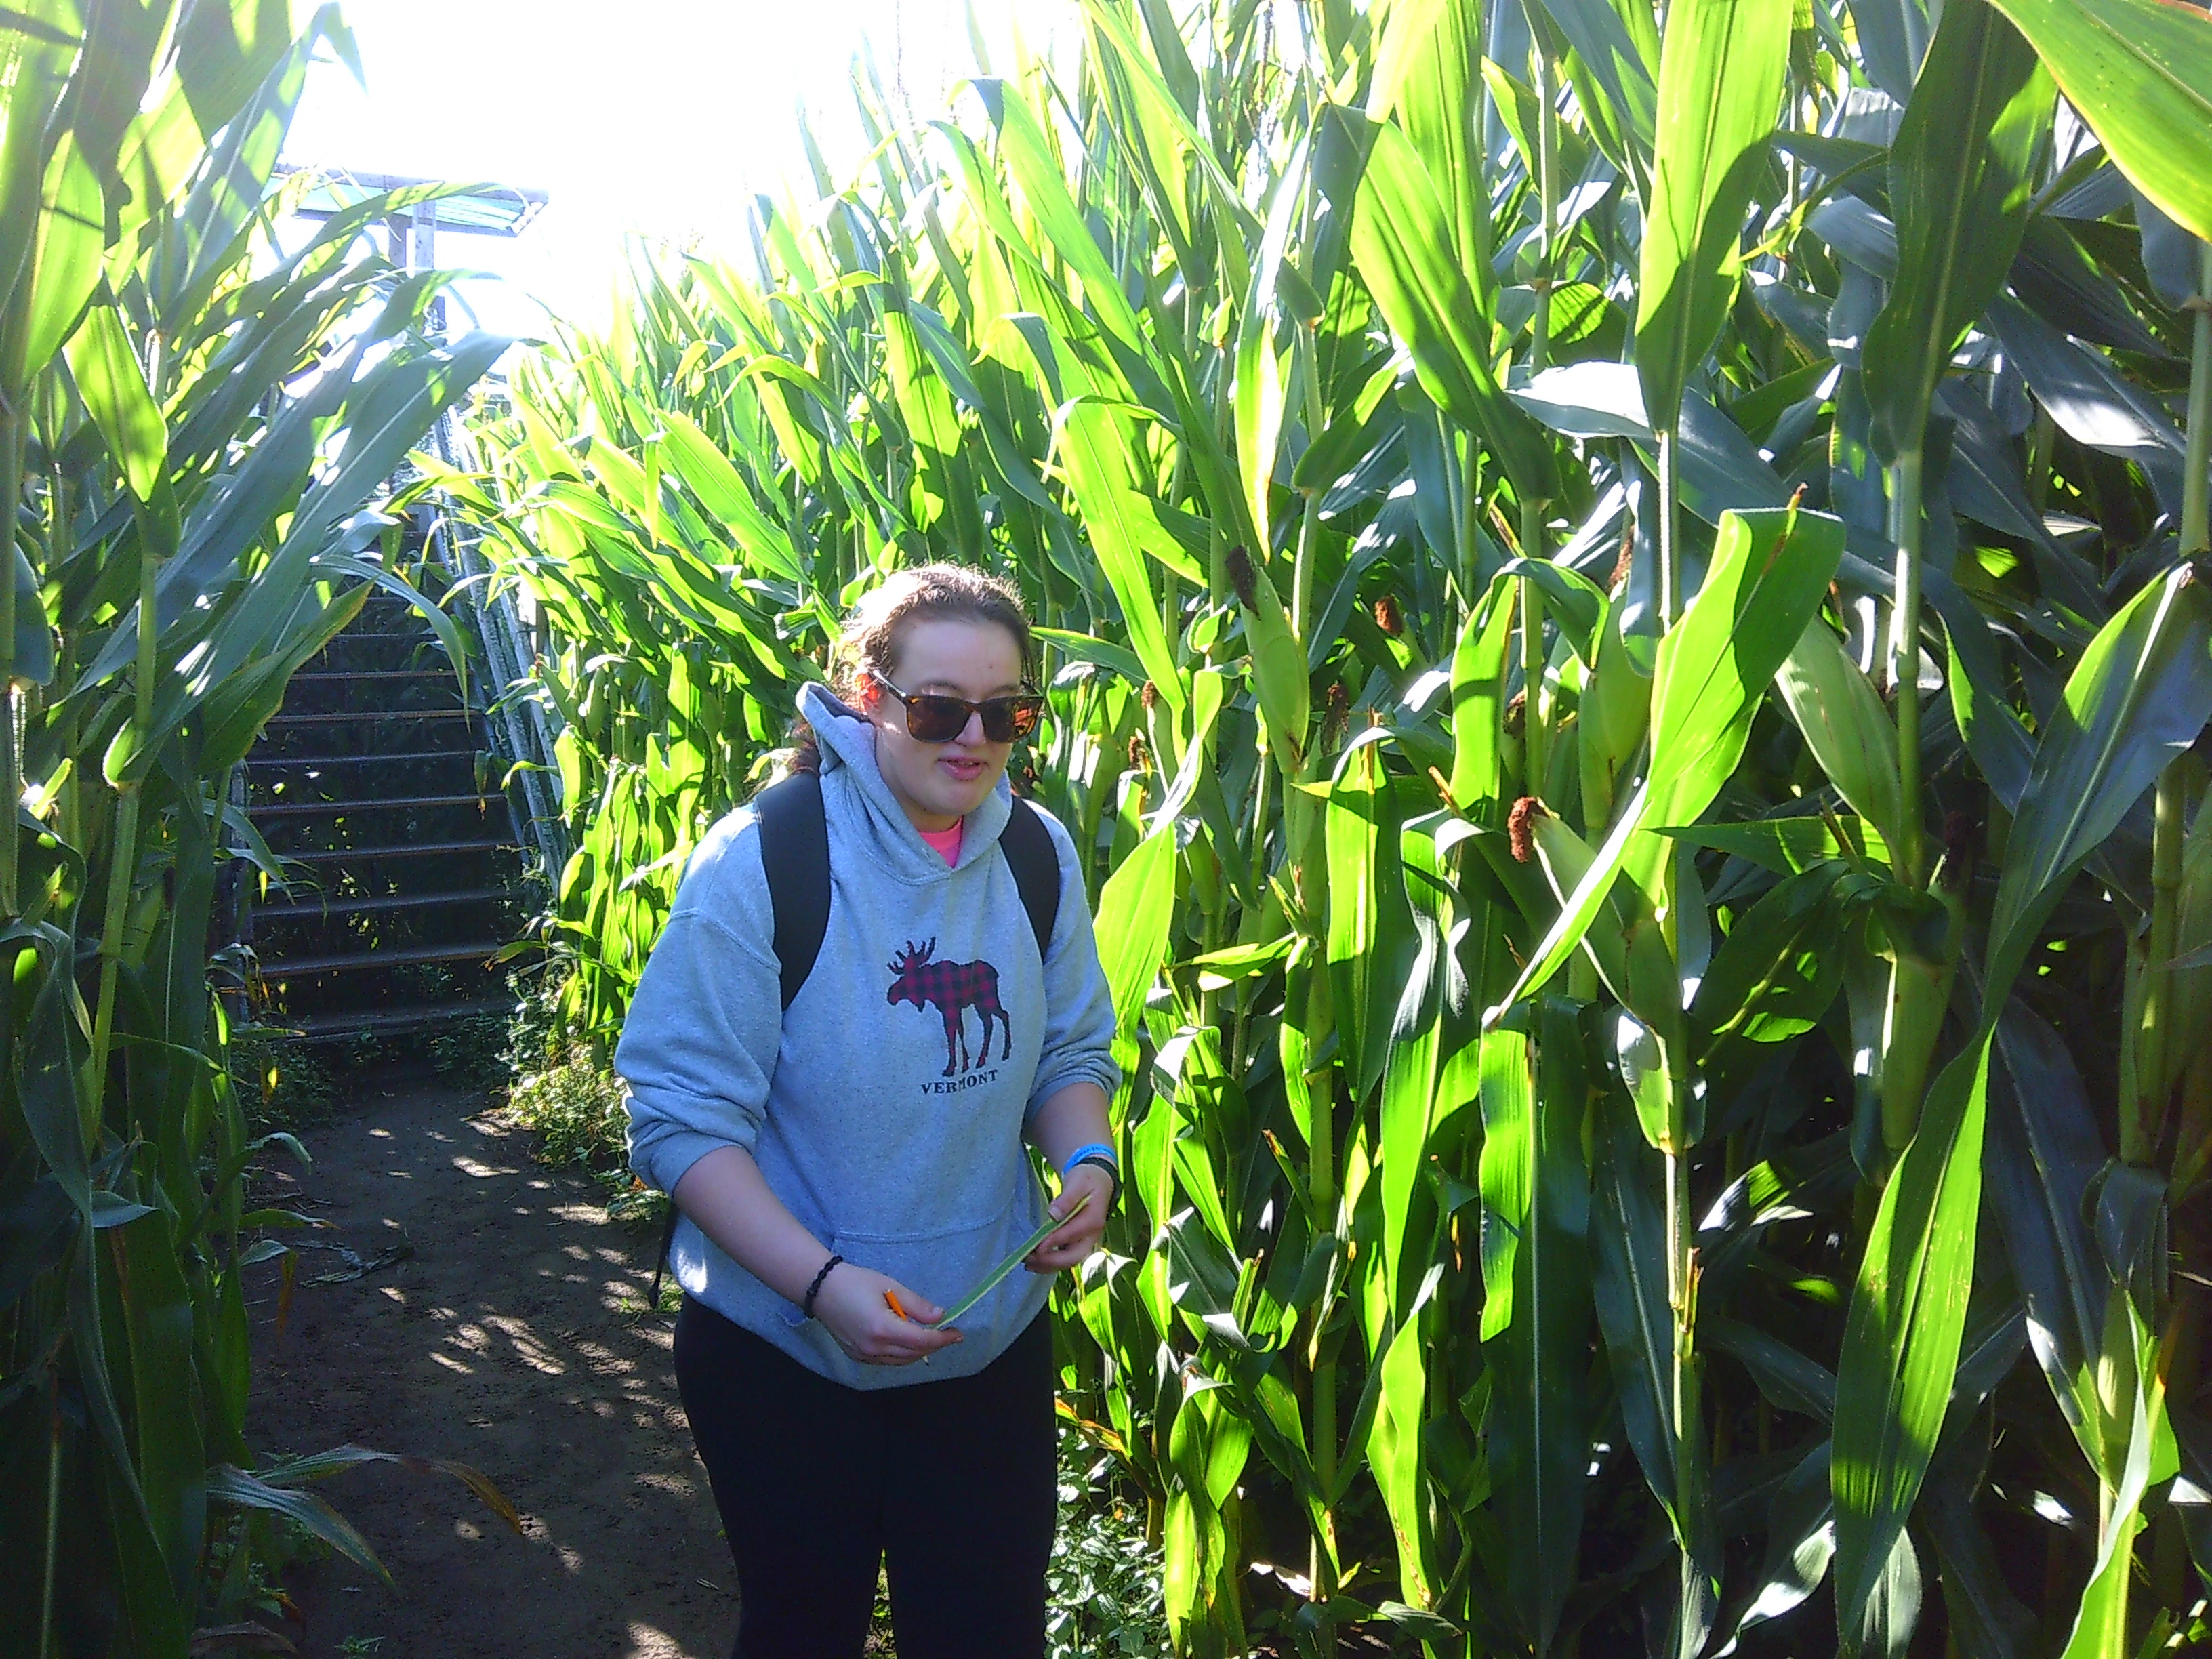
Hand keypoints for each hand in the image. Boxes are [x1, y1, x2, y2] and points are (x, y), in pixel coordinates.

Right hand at [810, 1262, 963, 1365]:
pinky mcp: (857, 1357)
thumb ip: (916, 1305)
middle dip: (933, 1345)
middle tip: (947, 1334)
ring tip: (930, 1337)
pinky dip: (902, 1354)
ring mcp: (864, 1355)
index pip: (921, 1341)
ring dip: (918, 1351)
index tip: (957, 1333)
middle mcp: (873, 1347)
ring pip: (901, 1361)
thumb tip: (939, 1317)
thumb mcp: (890, 1286)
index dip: (942, 1339)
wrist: (822, 1290)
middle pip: (913, 1354)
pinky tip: (906, 1341)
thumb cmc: (857, 1282)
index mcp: (882, 1328)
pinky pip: (887, 1361)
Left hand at [1024, 1162, 1111, 1273]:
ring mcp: (1086, 1242)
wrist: (1097, 1182)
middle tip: (1029, 1259)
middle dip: (1051, 1261)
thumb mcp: (1078, 1183)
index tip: (1036, 1247)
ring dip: (1048, 1266)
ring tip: (1028, 1264)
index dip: (1054, 1242)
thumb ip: (1067, 1198)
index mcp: (1093, 1220)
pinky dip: (1051, 1264)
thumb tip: (1053, 1214)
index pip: (1073, 1234)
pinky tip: (1035, 1263)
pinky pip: (1066, 1258)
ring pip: (1069, 1261)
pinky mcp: (1078, 1243)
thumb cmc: (1086, 1180)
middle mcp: (1092, 1236)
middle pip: (1073, 1256)